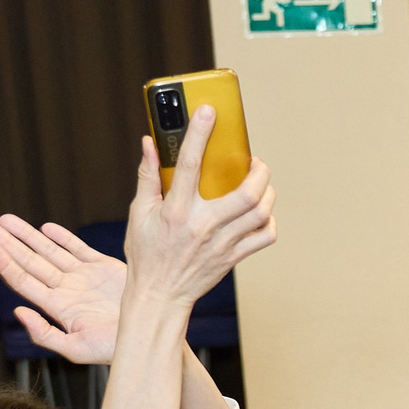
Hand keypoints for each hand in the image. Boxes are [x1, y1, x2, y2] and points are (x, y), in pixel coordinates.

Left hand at [0, 216, 124, 363]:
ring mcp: (84, 278)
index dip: (3, 263)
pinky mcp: (105, 269)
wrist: (152, 337)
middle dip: (6, 242)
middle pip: (29, 262)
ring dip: (26, 235)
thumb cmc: (116, 349)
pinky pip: (78, 249)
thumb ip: (44, 334)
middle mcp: (67, 290)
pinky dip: (62, 238)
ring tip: (4, 219)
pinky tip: (45, 228)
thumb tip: (18, 311)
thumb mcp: (76, 350)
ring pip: (49, 251)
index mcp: (58, 307)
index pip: (23, 281)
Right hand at [123, 105, 276, 308]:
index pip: (190, 164)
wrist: (159, 297)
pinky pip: (264, 237)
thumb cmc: (146, 252)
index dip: (200, 134)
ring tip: (260, 182)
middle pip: (247, 193)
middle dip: (259, 170)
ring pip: (261, 213)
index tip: (209, 111)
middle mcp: (203, 226)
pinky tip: (261, 213)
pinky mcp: (234, 258)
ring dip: (268, 193)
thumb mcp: (138, 212)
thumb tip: (149, 142)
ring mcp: (222, 244)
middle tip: (254, 161)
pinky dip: (269, 221)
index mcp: (176, 210)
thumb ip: (147, 175)